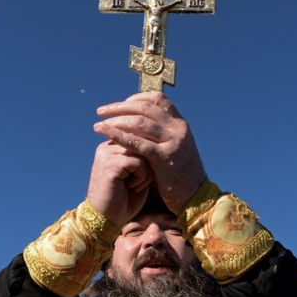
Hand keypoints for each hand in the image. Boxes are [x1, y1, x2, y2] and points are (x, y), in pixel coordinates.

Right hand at [86, 141, 152, 226]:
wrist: (107, 220)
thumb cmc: (125, 200)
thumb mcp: (137, 174)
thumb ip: (143, 157)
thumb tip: (159, 143)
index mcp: (111, 147)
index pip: (140, 138)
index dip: (149, 158)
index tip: (142, 177)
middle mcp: (106, 147)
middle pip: (142, 143)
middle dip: (148, 165)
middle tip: (139, 183)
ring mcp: (106, 154)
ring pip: (143, 152)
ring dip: (146, 172)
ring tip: (134, 186)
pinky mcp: (109, 164)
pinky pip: (139, 162)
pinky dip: (141, 177)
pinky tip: (131, 188)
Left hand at [93, 92, 205, 214]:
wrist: (197, 197)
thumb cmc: (182, 175)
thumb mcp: (176, 148)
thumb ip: (162, 135)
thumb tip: (140, 124)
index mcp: (181, 124)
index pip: (158, 99)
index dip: (137, 98)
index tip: (121, 104)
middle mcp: (178, 129)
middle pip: (145, 108)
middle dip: (120, 107)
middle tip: (101, 111)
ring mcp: (173, 142)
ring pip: (139, 123)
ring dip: (116, 120)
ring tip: (99, 124)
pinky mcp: (164, 158)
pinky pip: (137, 142)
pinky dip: (118, 135)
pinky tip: (104, 133)